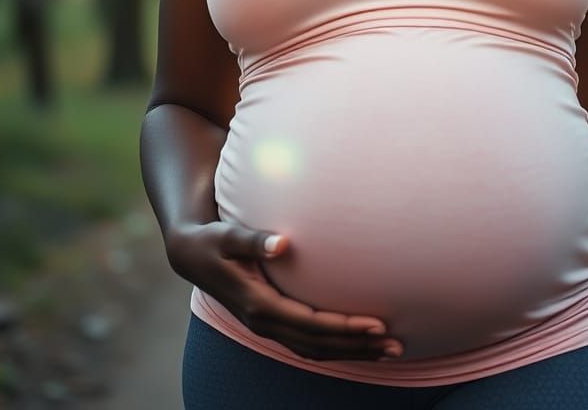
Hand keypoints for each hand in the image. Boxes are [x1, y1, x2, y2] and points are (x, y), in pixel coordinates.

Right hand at [166, 221, 403, 361]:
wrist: (191, 255)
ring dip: (351, 352)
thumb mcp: (228, 235)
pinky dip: (336, 346)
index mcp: (257, 304)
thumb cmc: (212, 239)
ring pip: (315, 350)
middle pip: (318, 345)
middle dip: (358, 347)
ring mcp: (268, 326)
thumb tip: (283, 243)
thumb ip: (253, 239)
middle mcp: (264, 322)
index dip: (344, 328)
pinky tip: (359, 341)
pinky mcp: (271, 321)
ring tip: (389, 349)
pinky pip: (308, 342)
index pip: (310, 324)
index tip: (376, 325)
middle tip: (397, 344)